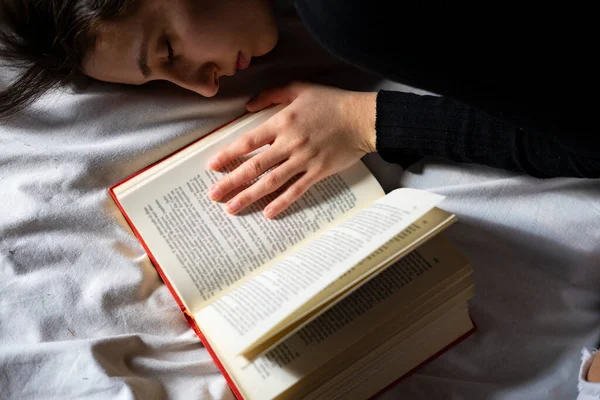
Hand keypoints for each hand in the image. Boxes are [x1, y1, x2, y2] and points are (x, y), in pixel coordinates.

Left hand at [207, 82, 376, 218]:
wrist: (362, 119)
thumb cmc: (332, 102)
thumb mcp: (300, 88)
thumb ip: (271, 94)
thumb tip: (249, 106)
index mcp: (282, 122)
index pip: (249, 142)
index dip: (228, 155)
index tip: (212, 166)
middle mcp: (289, 143)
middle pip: (255, 166)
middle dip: (231, 182)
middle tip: (213, 195)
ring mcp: (304, 160)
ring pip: (271, 181)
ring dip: (249, 196)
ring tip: (232, 208)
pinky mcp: (318, 172)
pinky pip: (296, 190)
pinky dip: (281, 202)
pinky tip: (267, 213)